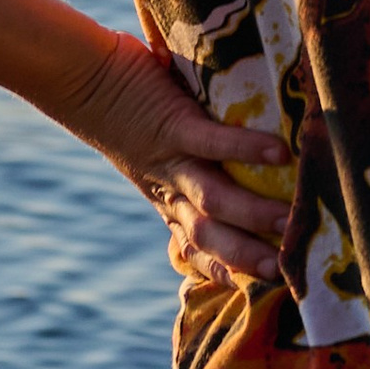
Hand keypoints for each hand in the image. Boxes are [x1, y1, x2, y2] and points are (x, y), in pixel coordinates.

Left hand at [51, 32, 292, 284]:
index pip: (195, 246)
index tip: (261, 287)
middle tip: (286, 271)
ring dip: (252, 215)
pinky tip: (279, 153)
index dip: (225, 268)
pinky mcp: (170, 126)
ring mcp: (168, 160)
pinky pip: (212, 144)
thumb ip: (187, 156)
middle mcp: (167, 188)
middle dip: (246, 255)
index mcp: (164, 197)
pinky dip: (245, 150)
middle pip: (207, 235)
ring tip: (290, 221)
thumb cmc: (121, 106)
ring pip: (212, 200)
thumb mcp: (153, 147)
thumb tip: (234, 154)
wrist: (79, 81)